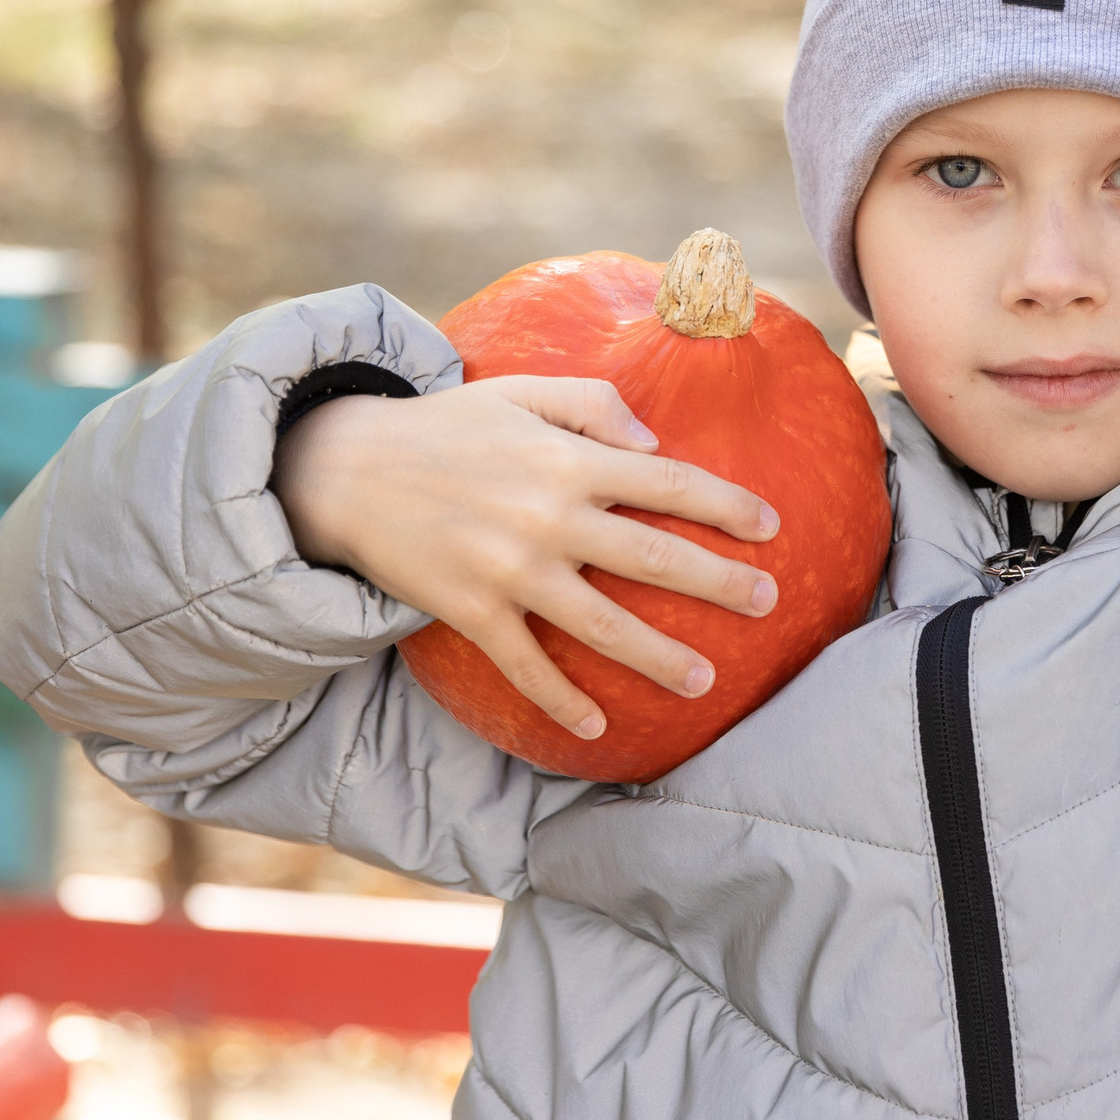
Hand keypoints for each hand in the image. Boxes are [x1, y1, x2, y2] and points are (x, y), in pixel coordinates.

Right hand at [271, 377, 778, 737]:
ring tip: (707, 682)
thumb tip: (655, 445)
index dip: (726, 505)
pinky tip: (596, 727)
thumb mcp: (522, 392)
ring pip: (602, 624)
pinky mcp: (471, 610)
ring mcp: (510, 569)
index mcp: (569, 459)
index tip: (772, 528)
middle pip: (652, 556)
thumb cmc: (448, 427)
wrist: (347, 468)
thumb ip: (595, 404)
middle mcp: (548, 516)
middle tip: (768, 604)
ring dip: (659, 657)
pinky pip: (525, 666)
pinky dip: (561, 700)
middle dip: (718, 583)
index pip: (669, 482)